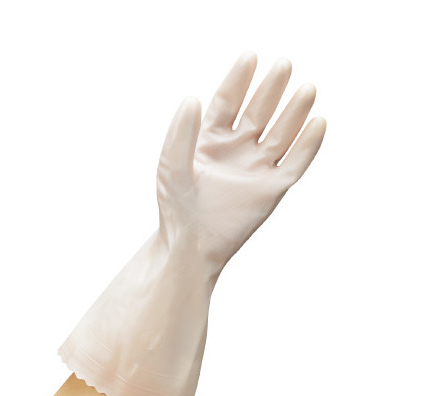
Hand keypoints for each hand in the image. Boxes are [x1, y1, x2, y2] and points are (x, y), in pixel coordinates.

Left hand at [157, 52, 325, 268]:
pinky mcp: (273, 188)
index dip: (239, 79)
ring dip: (294, 111)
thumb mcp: (172, 166)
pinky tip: (318, 123)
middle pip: (258, 111)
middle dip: (271, 89)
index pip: (227, 101)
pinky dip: (308, 144)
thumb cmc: (177, 207)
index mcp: (211, 140)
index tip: (250, 57)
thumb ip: (181, 133)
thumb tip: (193, 98)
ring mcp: (257, 168)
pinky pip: (296, 162)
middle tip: (284, 65)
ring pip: (281, 133)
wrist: (191, 245)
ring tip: (306, 89)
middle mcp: (237, 149)